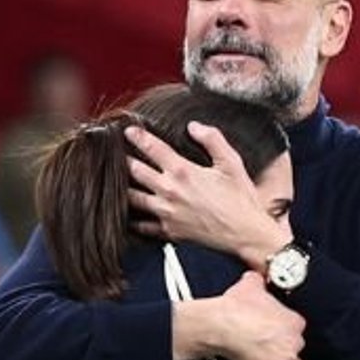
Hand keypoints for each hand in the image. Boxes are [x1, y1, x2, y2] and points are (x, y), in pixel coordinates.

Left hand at [126, 123, 291, 268]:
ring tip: (115, 182)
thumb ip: (212, 140)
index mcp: (183, 172)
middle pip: (136, 172)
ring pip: (132, 198)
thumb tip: (194, 126)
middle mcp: (169, 191)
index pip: (153, 149)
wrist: (244, 233)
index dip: (138, 137)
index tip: (128, 132)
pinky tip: (128, 214)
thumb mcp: (231, 163)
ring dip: (123, 188)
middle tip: (115, 154)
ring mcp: (165, 213)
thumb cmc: (240, 199)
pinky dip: (132, 220)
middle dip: (124, 160)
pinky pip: (141, 226)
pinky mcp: (167, 231)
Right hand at [173, 273, 309, 359]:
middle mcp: (295, 340)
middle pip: (297, 349)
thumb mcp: (251, 284)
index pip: (297, 329)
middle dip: (285, 349)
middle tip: (269, 347)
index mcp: (295, 320)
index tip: (275, 331)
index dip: (284, 331)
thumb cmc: (235, 305)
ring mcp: (286, 359)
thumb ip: (259, 280)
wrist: (221, 324)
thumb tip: (257, 274)